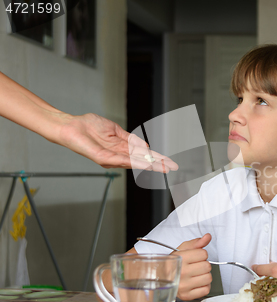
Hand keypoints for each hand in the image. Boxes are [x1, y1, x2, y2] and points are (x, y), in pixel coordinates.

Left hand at [58, 113, 177, 171]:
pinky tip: (144, 163)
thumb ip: (130, 139)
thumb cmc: (88, 125)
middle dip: (158, 164)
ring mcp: (111, 158)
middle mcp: (118, 156)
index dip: (157, 158)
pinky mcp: (103, 158)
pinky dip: (134, 162)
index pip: (143, 155)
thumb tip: (145, 146)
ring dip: (150, 165)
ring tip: (163, 167)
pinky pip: (121, 160)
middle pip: (142, 161)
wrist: (71, 125)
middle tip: (172, 168)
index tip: (169, 162)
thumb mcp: (115, 129)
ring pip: (134, 163)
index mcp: (122, 148)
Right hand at [175, 234, 212, 299]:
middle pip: (207, 266)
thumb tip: (207, 237)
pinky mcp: (187, 296)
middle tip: (195, 266)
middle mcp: (182, 272)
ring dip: (205, 275)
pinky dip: (204, 286)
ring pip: (208, 278)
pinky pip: (206, 290)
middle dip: (204, 264)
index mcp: (181, 259)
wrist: (161, 278)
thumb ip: (196, 242)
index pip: (204, 254)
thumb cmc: (173, 263)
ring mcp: (184, 285)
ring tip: (196, 274)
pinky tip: (196, 282)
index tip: (195, 257)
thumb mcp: (182, 249)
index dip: (201, 254)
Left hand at [252, 259, 276, 286]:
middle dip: (263, 277)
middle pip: (263, 279)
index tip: (254, 267)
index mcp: (276, 270)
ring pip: (270, 287)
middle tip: (266, 275)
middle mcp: (276, 281)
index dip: (256, 268)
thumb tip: (274, 266)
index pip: (260, 269)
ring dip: (270, 284)